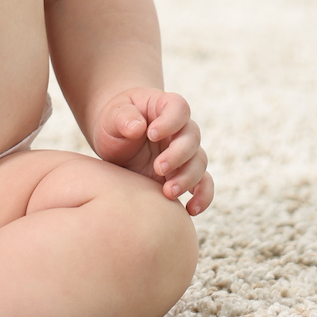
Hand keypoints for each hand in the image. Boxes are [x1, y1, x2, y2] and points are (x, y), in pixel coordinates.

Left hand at [91, 88, 213, 215]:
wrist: (116, 142)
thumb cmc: (115, 123)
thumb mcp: (112, 116)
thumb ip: (122, 117)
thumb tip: (137, 128)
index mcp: (164, 107)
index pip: (179, 108)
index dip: (170, 121)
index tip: (152, 134)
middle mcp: (181, 129)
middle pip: (192, 137)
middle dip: (178, 155)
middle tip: (159, 168)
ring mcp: (185, 152)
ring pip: (199, 162)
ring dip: (188, 178)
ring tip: (168, 192)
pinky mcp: (184, 174)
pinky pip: (204, 184)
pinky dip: (203, 196)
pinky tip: (191, 209)